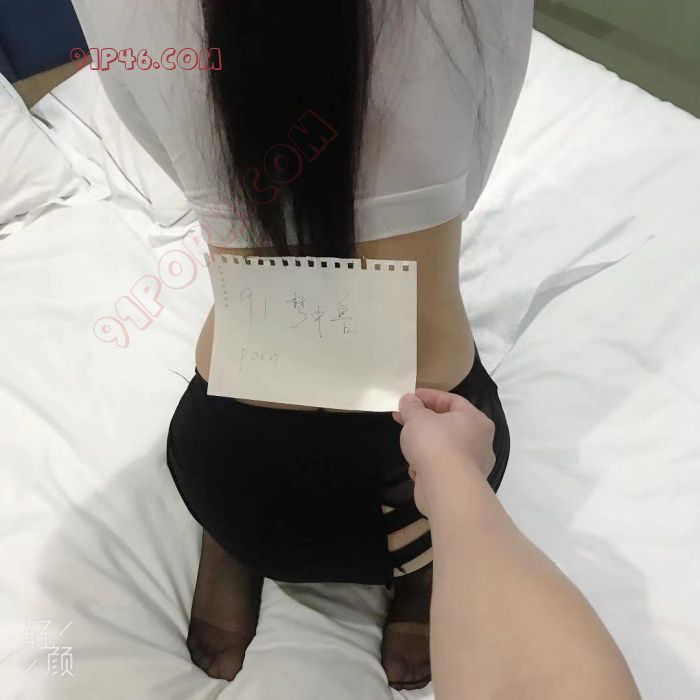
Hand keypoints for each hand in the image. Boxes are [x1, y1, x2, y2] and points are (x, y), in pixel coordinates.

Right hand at [393, 388, 495, 517]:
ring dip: (425, 445)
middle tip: (404, 418)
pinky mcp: (461, 484)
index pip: (453, 400)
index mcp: (476, 420)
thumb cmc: (435, 444)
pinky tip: (416, 468)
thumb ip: (411, 406)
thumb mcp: (417, 418)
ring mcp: (473, 465)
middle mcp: (480, 441)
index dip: (429, 396)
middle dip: (423, 421)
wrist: (445, 488)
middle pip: (448, 424)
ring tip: (408, 444)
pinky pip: (442, 467)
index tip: (410, 397)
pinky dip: (429, 465)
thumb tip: (409, 400)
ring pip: (444, 447)